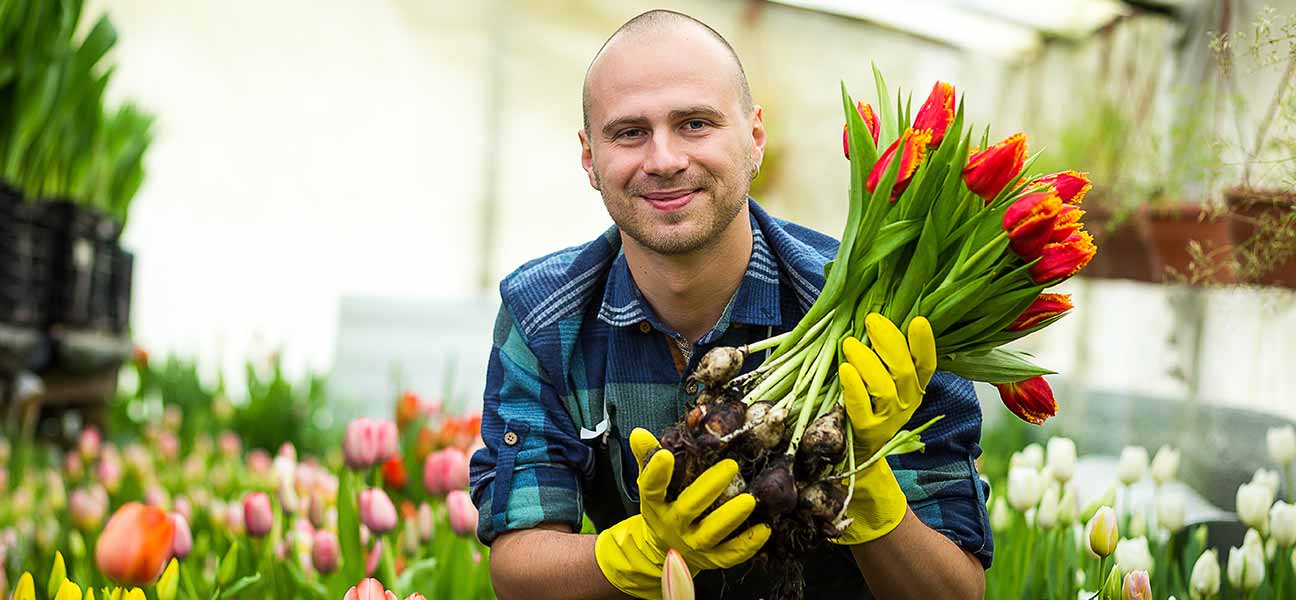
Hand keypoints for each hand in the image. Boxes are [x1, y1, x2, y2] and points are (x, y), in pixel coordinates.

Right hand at [594, 428, 770, 598]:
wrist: (662, 549)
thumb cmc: (663, 506)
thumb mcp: (650, 482)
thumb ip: (647, 456)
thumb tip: (638, 432)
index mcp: (655, 503)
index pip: (651, 488)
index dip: (656, 473)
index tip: (665, 455)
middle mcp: (672, 524)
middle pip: (688, 508)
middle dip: (709, 488)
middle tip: (730, 465)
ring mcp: (692, 544)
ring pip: (711, 533)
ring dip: (730, 517)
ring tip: (749, 500)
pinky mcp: (711, 558)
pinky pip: (730, 554)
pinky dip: (747, 544)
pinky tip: (764, 528)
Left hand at [832, 313, 936, 544]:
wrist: (857, 454)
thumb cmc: (866, 401)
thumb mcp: (881, 376)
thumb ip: (884, 352)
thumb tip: (875, 314)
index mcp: (916, 387)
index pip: (928, 363)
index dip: (925, 343)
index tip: (918, 321)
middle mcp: (907, 403)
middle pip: (905, 371)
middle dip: (889, 342)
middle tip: (871, 320)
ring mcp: (888, 419)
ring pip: (885, 388)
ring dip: (867, 362)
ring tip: (849, 344)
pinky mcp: (866, 432)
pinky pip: (862, 408)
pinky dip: (854, 388)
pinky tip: (845, 370)